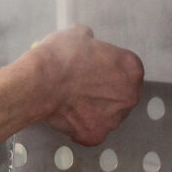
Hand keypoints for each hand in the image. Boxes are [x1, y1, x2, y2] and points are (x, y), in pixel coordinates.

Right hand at [26, 25, 143, 144]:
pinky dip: (79, 125)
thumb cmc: (60, 56)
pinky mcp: (95, 136)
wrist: (39, 83)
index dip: (111, 70)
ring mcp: (113, 120)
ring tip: (72, 102)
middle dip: (107, 93)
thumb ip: (89, 41)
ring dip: (94, 110)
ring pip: (107, 116)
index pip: (128, 71)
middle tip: (85, 88)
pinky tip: (65, 115)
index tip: (96, 71)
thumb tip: (87, 43)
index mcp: (131, 69)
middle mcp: (129, 97)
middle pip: (123, 96)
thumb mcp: (77, 34)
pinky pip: (89, 130)